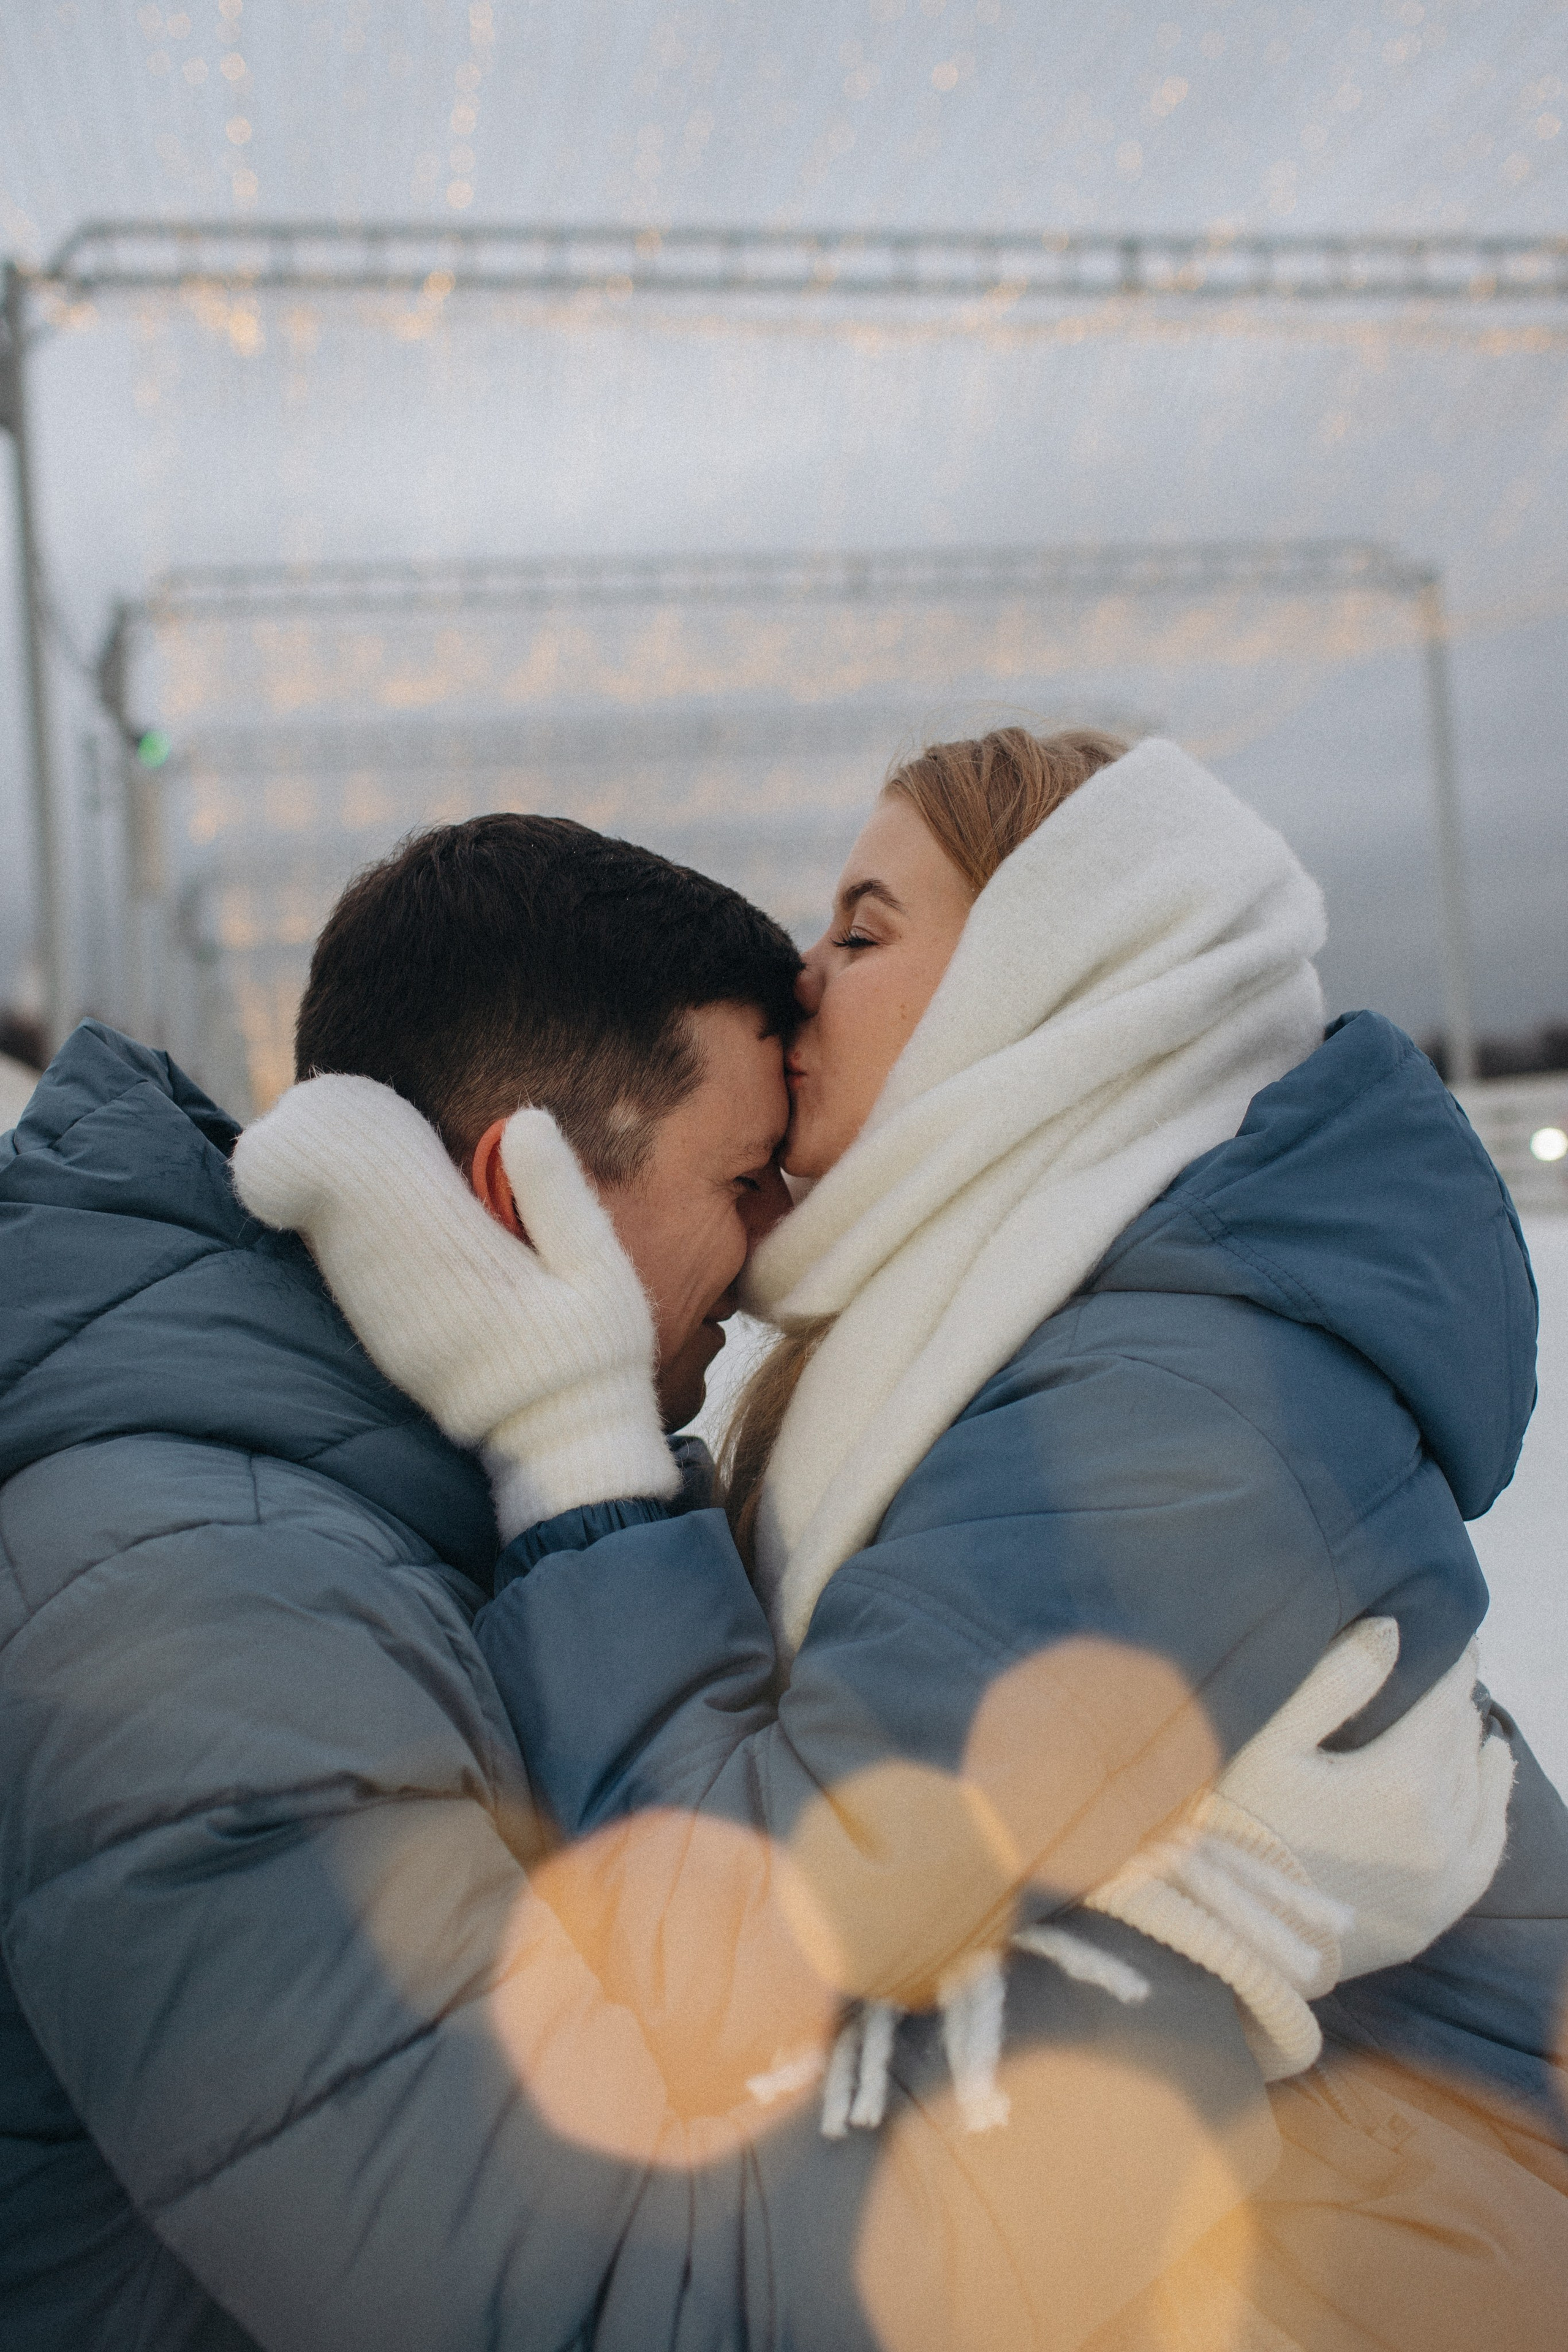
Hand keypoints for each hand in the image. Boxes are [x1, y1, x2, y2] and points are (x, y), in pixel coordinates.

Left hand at [232, 1077, 676, 1536]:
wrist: (562, 1449)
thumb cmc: (593, 1359)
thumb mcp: (598, 1272)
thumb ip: (559, 1197)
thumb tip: (524, 1119)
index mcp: (461, 1269)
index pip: (390, 1188)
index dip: (362, 1143)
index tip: (363, 1103)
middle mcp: (408, 1297)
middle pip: (345, 1212)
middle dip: (334, 1161)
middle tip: (324, 1108)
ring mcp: (389, 1328)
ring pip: (337, 1247)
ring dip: (333, 1199)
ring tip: (333, 1148)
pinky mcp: (387, 1349)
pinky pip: (349, 1279)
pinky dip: (341, 1238)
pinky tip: (347, 1209)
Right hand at [1211, 1617, 1513, 1980]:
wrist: (1227, 1938)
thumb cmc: (1235, 1829)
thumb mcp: (1269, 1742)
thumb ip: (1334, 1679)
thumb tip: (1394, 1630)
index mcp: (1402, 1781)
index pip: (1446, 1702)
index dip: (1453, 1662)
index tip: (1455, 1635)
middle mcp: (1439, 1833)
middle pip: (1463, 1744)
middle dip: (1456, 1705)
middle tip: (1445, 1676)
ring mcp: (1442, 1881)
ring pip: (1484, 1794)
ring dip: (1477, 1752)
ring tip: (1468, 1724)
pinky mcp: (1433, 1917)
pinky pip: (1487, 1852)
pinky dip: (1494, 1812)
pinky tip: (1489, 1788)